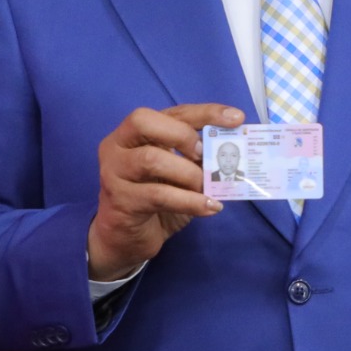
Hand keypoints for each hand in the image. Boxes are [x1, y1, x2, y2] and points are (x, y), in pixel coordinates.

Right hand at [86, 104, 243, 279]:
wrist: (125, 239)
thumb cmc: (154, 199)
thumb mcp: (177, 173)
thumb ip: (195, 157)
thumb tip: (231, 150)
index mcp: (135, 132)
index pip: (172, 112)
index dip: (205, 113)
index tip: (236, 118)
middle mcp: (117, 146)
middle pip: (144, 122)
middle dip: (182, 135)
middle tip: (204, 156)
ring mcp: (114, 173)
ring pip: (151, 159)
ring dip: (188, 174)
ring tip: (206, 188)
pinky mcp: (121, 201)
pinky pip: (160, 196)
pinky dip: (191, 201)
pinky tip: (210, 207)